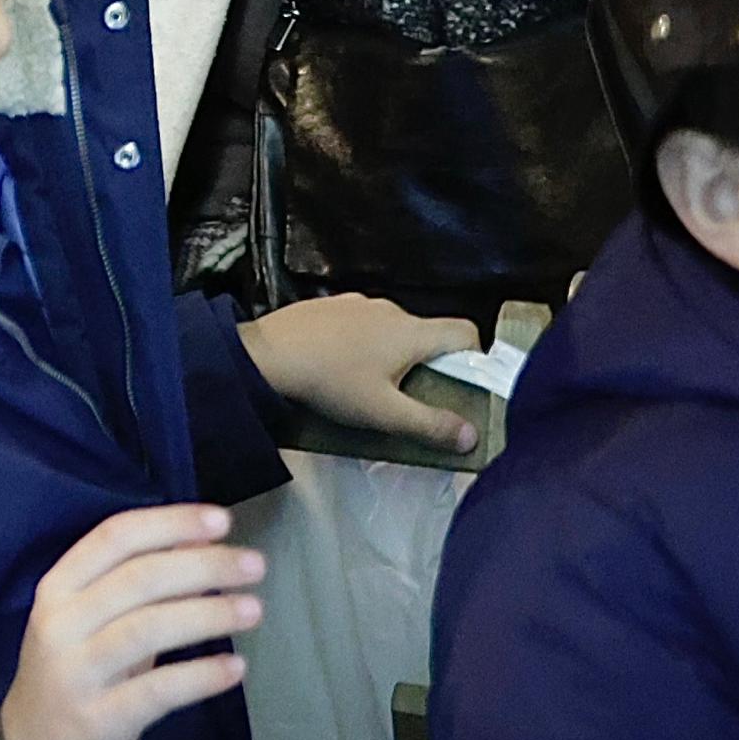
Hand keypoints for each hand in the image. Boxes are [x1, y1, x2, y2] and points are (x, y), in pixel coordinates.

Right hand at [0, 502, 262, 739]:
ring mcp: (76, 674)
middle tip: (254, 565)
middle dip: (203, 565)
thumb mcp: (95, 621)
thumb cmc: (76, 673)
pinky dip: (201, 676)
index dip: (170, 523)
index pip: (114, 538)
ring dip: (208, 614)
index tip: (222, 520)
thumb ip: (142, 584)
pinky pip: (157, 691)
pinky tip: (236, 668)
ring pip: (148, 629)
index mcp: (57, 589)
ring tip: (253, 610)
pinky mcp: (98, 720)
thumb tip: (203, 539)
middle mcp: (60, 624)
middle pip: (138, 578)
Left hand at [240, 290, 486, 453]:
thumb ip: (430, 425)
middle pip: (428, 333)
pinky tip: (341, 366)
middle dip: (430, 363)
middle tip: (414, 396)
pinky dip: (362, 343)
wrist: (263, 355)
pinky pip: (360, 324)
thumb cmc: (331, 383)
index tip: (463, 384)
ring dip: (393, 353)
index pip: (465, 331)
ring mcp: (356, 303)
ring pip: (392, 328)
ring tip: (373, 385)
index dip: (475, 357)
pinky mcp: (328, 305)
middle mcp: (390, 308)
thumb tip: (472, 436)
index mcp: (412, 331)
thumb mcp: (383, 413)